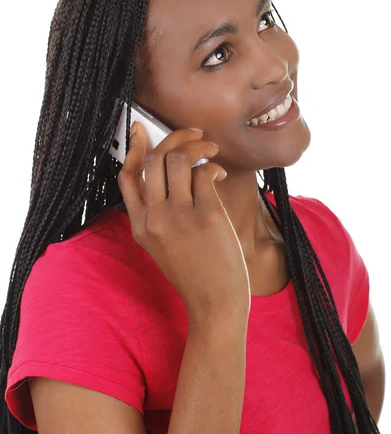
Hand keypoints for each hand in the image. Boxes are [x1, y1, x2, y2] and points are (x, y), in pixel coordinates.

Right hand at [117, 122, 250, 323]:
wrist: (214, 305)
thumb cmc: (194, 273)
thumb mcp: (162, 246)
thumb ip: (158, 215)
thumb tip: (171, 172)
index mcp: (139, 225)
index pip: (127, 177)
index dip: (133, 148)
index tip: (141, 129)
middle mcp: (154, 218)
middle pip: (154, 159)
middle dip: (175, 136)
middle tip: (195, 134)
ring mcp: (178, 216)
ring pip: (178, 158)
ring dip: (197, 145)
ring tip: (211, 150)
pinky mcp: (206, 216)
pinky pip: (204, 173)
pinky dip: (213, 166)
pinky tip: (220, 174)